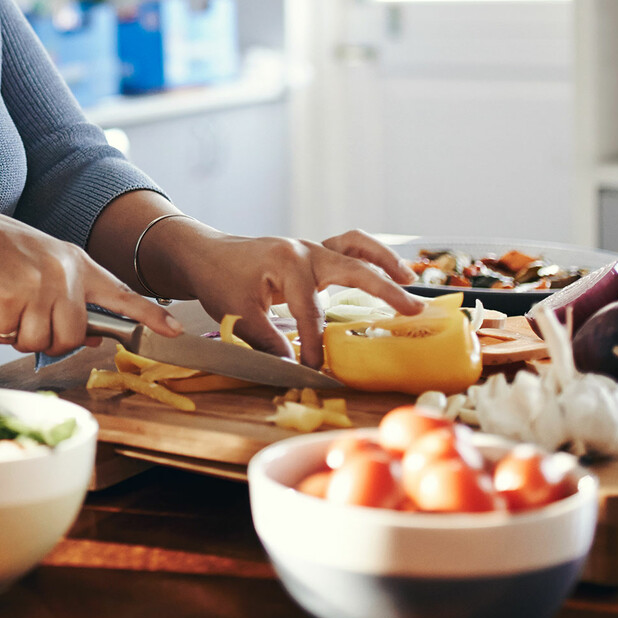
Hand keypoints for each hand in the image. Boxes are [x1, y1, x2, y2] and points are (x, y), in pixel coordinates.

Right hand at [0, 207, 181, 354]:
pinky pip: (11, 337)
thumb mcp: (42, 264)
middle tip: (24, 316)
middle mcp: (64, 272)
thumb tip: (95, 335)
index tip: (174, 331)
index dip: (148, 315)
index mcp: (75, 261)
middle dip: (49, 338)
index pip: (120, 293)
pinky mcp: (12, 299)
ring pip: (43, 341)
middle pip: (74, 335)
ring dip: (19, 334)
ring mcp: (39, 285)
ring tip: (4, 304)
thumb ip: (69, 294)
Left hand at [173, 227, 420, 369]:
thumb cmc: (218, 279)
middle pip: (353, 268)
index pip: (311, 312)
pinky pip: (346, 248)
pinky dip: (368, 256)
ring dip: (384, 262)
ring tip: (409, 280)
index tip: (317, 370)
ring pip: (355, 247)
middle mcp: (305, 250)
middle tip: (412, 311)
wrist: (205, 254)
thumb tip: (294, 368)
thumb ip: (268, 341)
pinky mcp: (311, 254)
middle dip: (384, 290)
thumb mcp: (237, 313)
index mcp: (287, 263)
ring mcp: (310, 248)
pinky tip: (387, 271)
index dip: (316, 345)